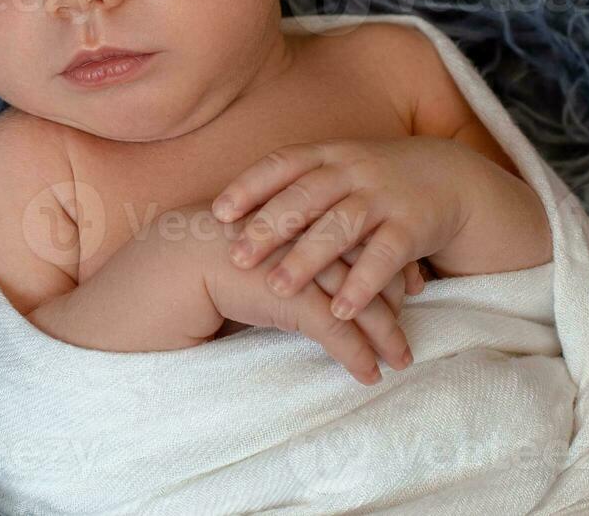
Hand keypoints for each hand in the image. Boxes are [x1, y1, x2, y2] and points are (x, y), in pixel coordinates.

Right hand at [186, 206, 422, 383]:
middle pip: (370, 264)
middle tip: (417, 316)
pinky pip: (336, 331)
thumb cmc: (208, 255)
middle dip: (398, 294)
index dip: (389, 258)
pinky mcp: (290, 298)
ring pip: (360, 302)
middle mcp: (310, 234)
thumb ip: (289, 249)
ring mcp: (302, 265)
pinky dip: (357, 356)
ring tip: (401, 360)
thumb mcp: (260, 244)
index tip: (410, 280)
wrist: (171, 263)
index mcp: (304, 212)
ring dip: (386, 335)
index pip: (363, 233)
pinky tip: (370, 376)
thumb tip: (316, 268)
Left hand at [212, 136, 473, 334]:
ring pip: (341, 226)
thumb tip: (226, 219)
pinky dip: (362, 283)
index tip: (217, 212)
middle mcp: (353, 170)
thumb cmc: (373, 182)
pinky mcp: (414, 226)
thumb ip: (294, 189)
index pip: (282, 164)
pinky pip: (385, 255)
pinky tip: (340, 310)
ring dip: (308, 258)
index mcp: (328, 156)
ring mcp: (385, 196)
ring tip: (276, 288)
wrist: (451, 177)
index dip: (249, 186)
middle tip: (236, 258)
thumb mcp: (336, 171)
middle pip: (305, 196)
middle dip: (269, 227)